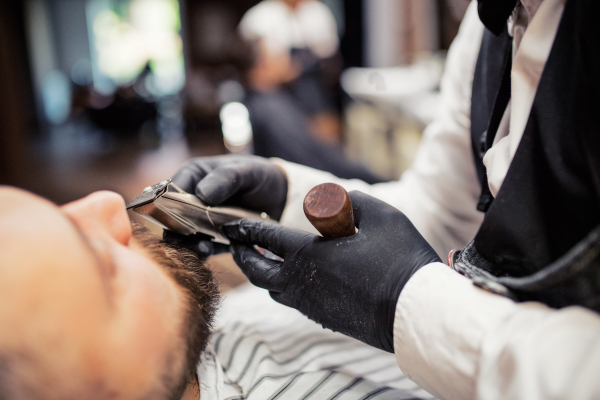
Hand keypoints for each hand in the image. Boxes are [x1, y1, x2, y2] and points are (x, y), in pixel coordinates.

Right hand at [165, 155, 287, 256]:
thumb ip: (226, 178)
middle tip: (190, 238)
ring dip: (190, 243)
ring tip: (203, 247)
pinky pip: (201, 247)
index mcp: (194, 176)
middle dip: (179, 229)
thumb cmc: (260, 176)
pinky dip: (202, 252)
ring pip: (185, 235)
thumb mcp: (247, 171)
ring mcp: (201, 220)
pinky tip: (208, 253)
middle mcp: (192, 199)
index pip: (171, 190)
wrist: (280, 198)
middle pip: (173, 216)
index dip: (170, 204)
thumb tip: (202, 193)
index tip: (179, 217)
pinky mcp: (212, 238)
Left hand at [222, 191, 440, 352]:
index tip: (230, 224)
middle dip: (242, 254)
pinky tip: (290, 278)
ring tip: (259, 259)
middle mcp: (301, 282)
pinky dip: (280, 286)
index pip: (266, 237)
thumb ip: (351, 201)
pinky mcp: (322, 317)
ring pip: (271, 289)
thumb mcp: (381, 215)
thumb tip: (333, 199)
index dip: (245, 228)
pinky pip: (290, 300)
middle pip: (257, 270)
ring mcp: (310, 304)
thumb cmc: (400, 259)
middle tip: (235, 243)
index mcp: (309, 254)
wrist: (414, 312)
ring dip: (260, 272)